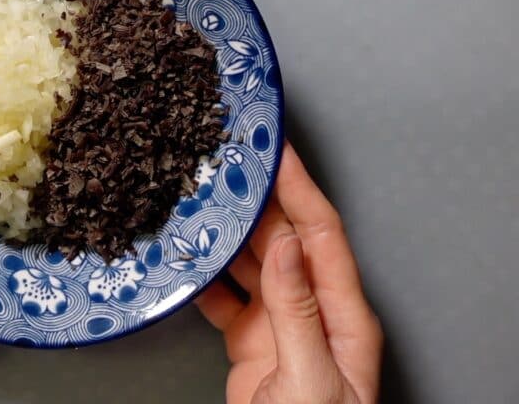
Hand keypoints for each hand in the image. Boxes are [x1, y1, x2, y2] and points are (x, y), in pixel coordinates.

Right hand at [195, 144, 382, 403]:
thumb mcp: (308, 378)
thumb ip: (296, 311)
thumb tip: (285, 244)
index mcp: (343, 315)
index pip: (321, 235)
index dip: (299, 188)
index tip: (275, 151)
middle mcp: (314, 312)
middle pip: (285, 240)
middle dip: (258, 200)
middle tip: (227, 163)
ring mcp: (282, 327)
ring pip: (254, 264)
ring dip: (228, 234)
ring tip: (201, 201)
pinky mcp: (253, 344)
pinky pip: (227, 298)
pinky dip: (205, 277)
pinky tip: (187, 261)